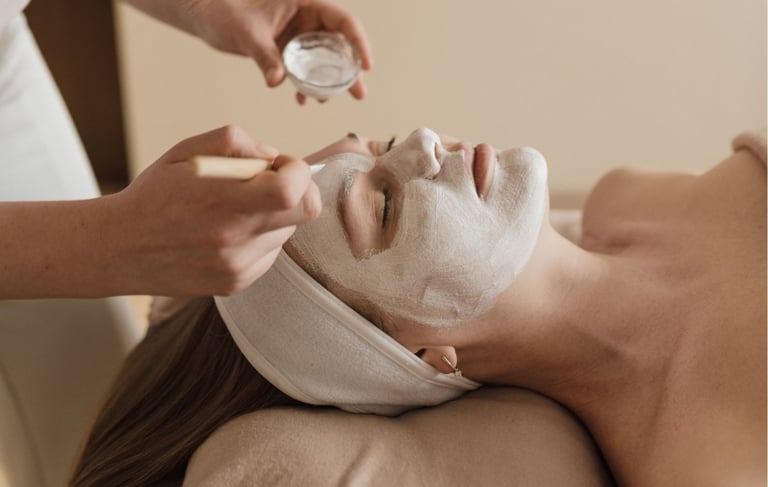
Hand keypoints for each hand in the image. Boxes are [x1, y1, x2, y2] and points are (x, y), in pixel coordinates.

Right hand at [107, 125, 320, 295]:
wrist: (118, 248)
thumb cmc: (155, 194)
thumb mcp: (187, 151)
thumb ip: (236, 143)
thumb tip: (273, 157)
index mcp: (224, 200)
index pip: (295, 189)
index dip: (297, 170)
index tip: (279, 165)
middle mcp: (235, 239)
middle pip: (305, 211)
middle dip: (296, 190)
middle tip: (269, 183)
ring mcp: (238, 266)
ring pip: (287, 231)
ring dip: (274, 215)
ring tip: (235, 209)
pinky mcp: (237, 282)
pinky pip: (270, 253)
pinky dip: (259, 238)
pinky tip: (227, 232)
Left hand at [127, 0, 372, 103]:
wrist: (206, 16)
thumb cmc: (224, 12)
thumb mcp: (248, 34)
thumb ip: (265, 56)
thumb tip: (278, 80)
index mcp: (305, 3)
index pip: (343, 20)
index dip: (359, 42)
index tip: (366, 66)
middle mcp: (306, 19)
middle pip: (340, 43)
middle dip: (350, 70)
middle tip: (359, 94)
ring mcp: (298, 35)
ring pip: (323, 59)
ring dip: (329, 82)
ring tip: (331, 101)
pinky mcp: (287, 50)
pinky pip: (304, 69)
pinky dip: (304, 85)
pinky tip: (301, 101)